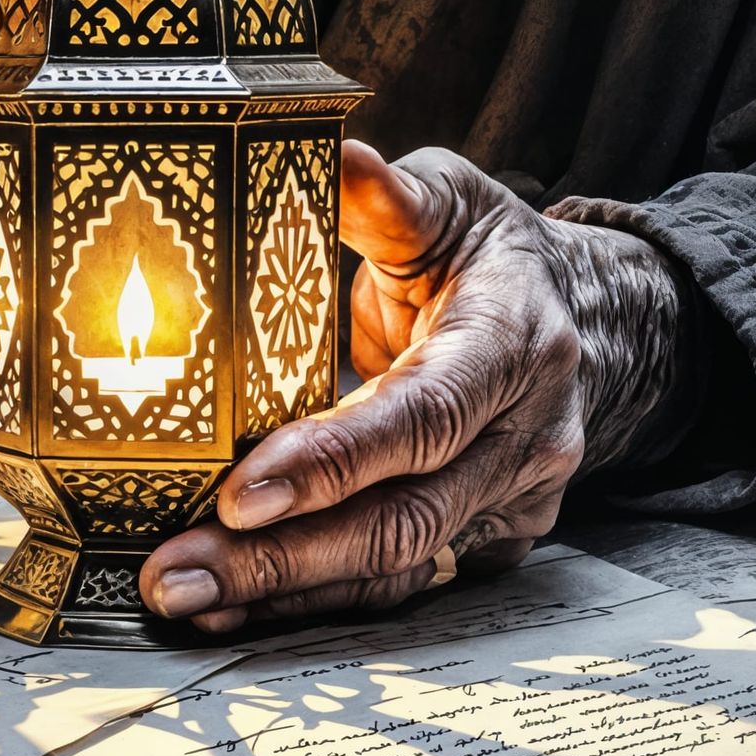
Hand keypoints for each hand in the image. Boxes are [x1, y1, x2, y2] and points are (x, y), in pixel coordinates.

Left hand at [141, 141, 685, 630]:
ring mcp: (513, 500)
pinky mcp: (487, 536)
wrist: (580, 320)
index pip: (426, 414)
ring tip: (184, 596)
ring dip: (286, 592)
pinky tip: (238, 604)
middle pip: (405, 517)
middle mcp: (525, 437)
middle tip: (175, 570)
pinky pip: (401, 579)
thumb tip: (332, 152)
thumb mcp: (448, 203)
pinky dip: (317, 598)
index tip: (240, 492)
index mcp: (515, 341)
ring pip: (400, 566)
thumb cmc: (491, 254)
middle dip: (285, 554)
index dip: (337, 459)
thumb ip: (386, 196)